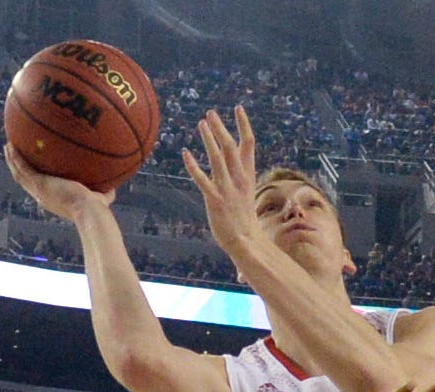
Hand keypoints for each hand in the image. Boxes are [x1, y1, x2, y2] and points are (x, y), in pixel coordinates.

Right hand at [3, 144, 113, 220]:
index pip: (40, 186)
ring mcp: (38, 190)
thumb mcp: (101, 198)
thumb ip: (104, 192)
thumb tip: (113, 187)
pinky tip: (11, 145)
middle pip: (25, 179)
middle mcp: (42, 195)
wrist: (90, 212)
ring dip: (12, 160)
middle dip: (18, 166)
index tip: (33, 166)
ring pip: (19, 173)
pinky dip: (15, 158)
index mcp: (53, 198)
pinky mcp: (38, 184)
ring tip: (8, 146)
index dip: (34, 176)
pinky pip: (21, 168)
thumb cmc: (98, 209)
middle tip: (15, 153)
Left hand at [182, 105, 263, 258]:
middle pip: (231, 147)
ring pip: (218, 159)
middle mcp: (239, 179)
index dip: (243, 125)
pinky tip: (185, 153)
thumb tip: (236, 159)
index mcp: (248, 175)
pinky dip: (194, 166)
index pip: (249, 144)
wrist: (247, 241)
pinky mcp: (215, 201)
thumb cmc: (245, 218)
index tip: (238, 108)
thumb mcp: (247, 192)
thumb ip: (242, 174)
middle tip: (210, 112)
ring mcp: (228, 189)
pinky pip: (203, 180)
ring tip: (201, 123)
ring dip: (209, 140)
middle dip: (221, 128)